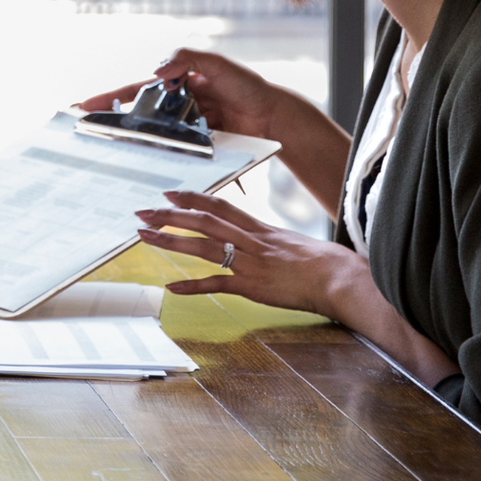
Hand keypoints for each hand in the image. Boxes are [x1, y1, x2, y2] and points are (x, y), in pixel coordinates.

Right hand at [79, 47, 281, 140]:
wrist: (274, 116)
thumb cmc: (247, 86)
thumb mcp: (215, 63)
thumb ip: (185, 58)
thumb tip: (156, 70)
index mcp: (177, 82)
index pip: (136, 88)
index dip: (109, 97)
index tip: (82, 106)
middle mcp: (178, 105)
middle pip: (140, 114)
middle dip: (115, 122)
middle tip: (88, 133)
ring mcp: (187, 127)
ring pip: (157, 136)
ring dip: (137, 144)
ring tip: (112, 155)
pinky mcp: (199, 146)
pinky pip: (178, 152)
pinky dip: (165, 158)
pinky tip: (150, 167)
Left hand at [135, 189, 360, 316]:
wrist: (338, 276)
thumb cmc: (321, 261)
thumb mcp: (289, 241)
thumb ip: (266, 238)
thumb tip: (253, 238)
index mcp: (258, 227)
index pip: (218, 205)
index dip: (192, 197)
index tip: (169, 193)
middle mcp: (249, 240)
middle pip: (203, 221)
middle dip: (170, 215)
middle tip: (143, 212)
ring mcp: (249, 262)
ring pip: (203, 246)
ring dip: (171, 241)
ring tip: (144, 238)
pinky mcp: (252, 287)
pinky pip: (217, 284)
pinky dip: (193, 286)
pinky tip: (172, 288)